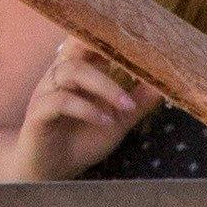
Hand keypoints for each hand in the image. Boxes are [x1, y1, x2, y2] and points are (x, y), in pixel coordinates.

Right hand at [8, 33, 155, 180]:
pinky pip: (59, 101)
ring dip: (105, 86)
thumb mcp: (119, 119)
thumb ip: (140, 101)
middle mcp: (60, 75)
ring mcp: (46, 92)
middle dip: (104, 45)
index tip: (144, 41)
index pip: (91, 40)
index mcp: (79, 71)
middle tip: (134, 58)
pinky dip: (86, 109)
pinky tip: (105, 121)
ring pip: (72, 71)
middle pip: (77, 44)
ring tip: (127, 106)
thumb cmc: (83, 139)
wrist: (53, 170)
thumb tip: (168, 83)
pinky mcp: (38, 114)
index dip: (113, 35)